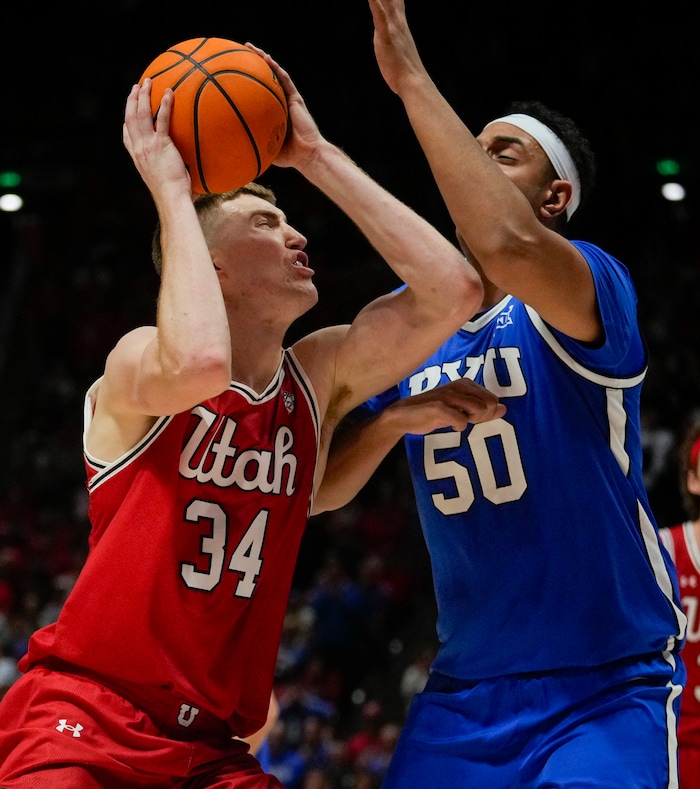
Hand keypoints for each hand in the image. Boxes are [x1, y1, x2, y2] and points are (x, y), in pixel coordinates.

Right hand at [122, 79, 191, 199]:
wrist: (172, 199)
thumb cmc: (173, 197)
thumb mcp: (167, 183)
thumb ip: (172, 173)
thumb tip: (191, 179)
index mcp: (138, 159)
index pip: (127, 137)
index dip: (126, 122)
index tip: (128, 111)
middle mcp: (139, 150)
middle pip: (130, 118)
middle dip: (132, 100)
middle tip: (137, 87)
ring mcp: (148, 146)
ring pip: (141, 114)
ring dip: (143, 95)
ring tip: (148, 81)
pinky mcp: (160, 145)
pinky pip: (161, 120)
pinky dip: (164, 105)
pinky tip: (169, 93)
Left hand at [245, 43, 323, 171]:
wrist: (307, 154)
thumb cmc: (290, 156)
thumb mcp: (266, 148)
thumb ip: (254, 143)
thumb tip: (233, 148)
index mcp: (273, 112)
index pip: (258, 94)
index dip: (247, 83)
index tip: (232, 75)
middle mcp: (280, 103)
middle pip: (265, 79)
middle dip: (252, 66)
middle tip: (238, 55)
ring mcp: (289, 99)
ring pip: (274, 74)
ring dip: (263, 60)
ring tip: (249, 47)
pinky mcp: (296, 98)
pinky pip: (284, 79)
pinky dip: (275, 68)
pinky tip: (266, 58)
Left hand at [368, 0, 426, 95]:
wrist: (413, 82)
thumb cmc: (405, 71)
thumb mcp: (397, 49)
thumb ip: (392, 39)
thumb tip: (389, 38)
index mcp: (399, 22)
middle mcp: (397, 20)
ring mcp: (393, 26)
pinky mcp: (386, 35)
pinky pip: (379, 14)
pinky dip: (375, 2)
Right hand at [389, 379, 505, 434]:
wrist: (403, 415)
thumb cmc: (433, 412)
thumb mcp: (459, 409)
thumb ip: (482, 409)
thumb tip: (504, 409)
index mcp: (465, 383)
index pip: (492, 399)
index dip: (486, 413)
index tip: (470, 416)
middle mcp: (458, 386)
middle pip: (489, 404)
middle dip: (481, 417)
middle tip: (464, 419)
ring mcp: (448, 395)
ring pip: (479, 410)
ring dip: (470, 421)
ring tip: (456, 421)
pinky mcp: (439, 407)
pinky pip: (462, 421)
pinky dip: (459, 427)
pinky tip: (449, 425)